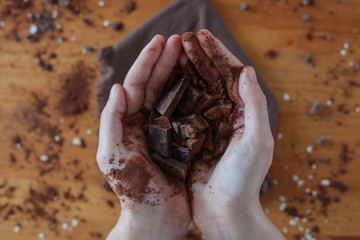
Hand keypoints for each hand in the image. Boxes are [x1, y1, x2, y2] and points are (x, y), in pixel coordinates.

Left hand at [97, 35, 190, 239]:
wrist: (154, 220)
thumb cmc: (131, 191)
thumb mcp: (112, 156)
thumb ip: (111, 122)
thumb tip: (118, 88)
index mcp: (128, 123)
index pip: (135, 85)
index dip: (147, 62)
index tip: (161, 42)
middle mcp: (145, 122)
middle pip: (154, 84)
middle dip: (165, 61)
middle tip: (179, 40)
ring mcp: (164, 130)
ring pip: (171, 95)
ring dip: (179, 73)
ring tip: (189, 54)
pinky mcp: (180, 141)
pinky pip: (187, 113)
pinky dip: (193, 96)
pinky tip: (202, 83)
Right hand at [181, 30, 283, 239]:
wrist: (224, 211)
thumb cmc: (244, 179)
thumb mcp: (256, 141)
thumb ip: (255, 105)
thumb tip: (247, 70)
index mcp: (244, 114)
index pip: (232, 76)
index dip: (218, 54)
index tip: (203, 37)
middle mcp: (226, 116)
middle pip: (212, 78)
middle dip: (200, 57)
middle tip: (185, 38)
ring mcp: (207, 125)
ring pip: (197, 90)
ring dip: (187, 69)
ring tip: (175, 51)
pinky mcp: (191, 136)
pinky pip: (182, 108)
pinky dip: (176, 91)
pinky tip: (166, 78)